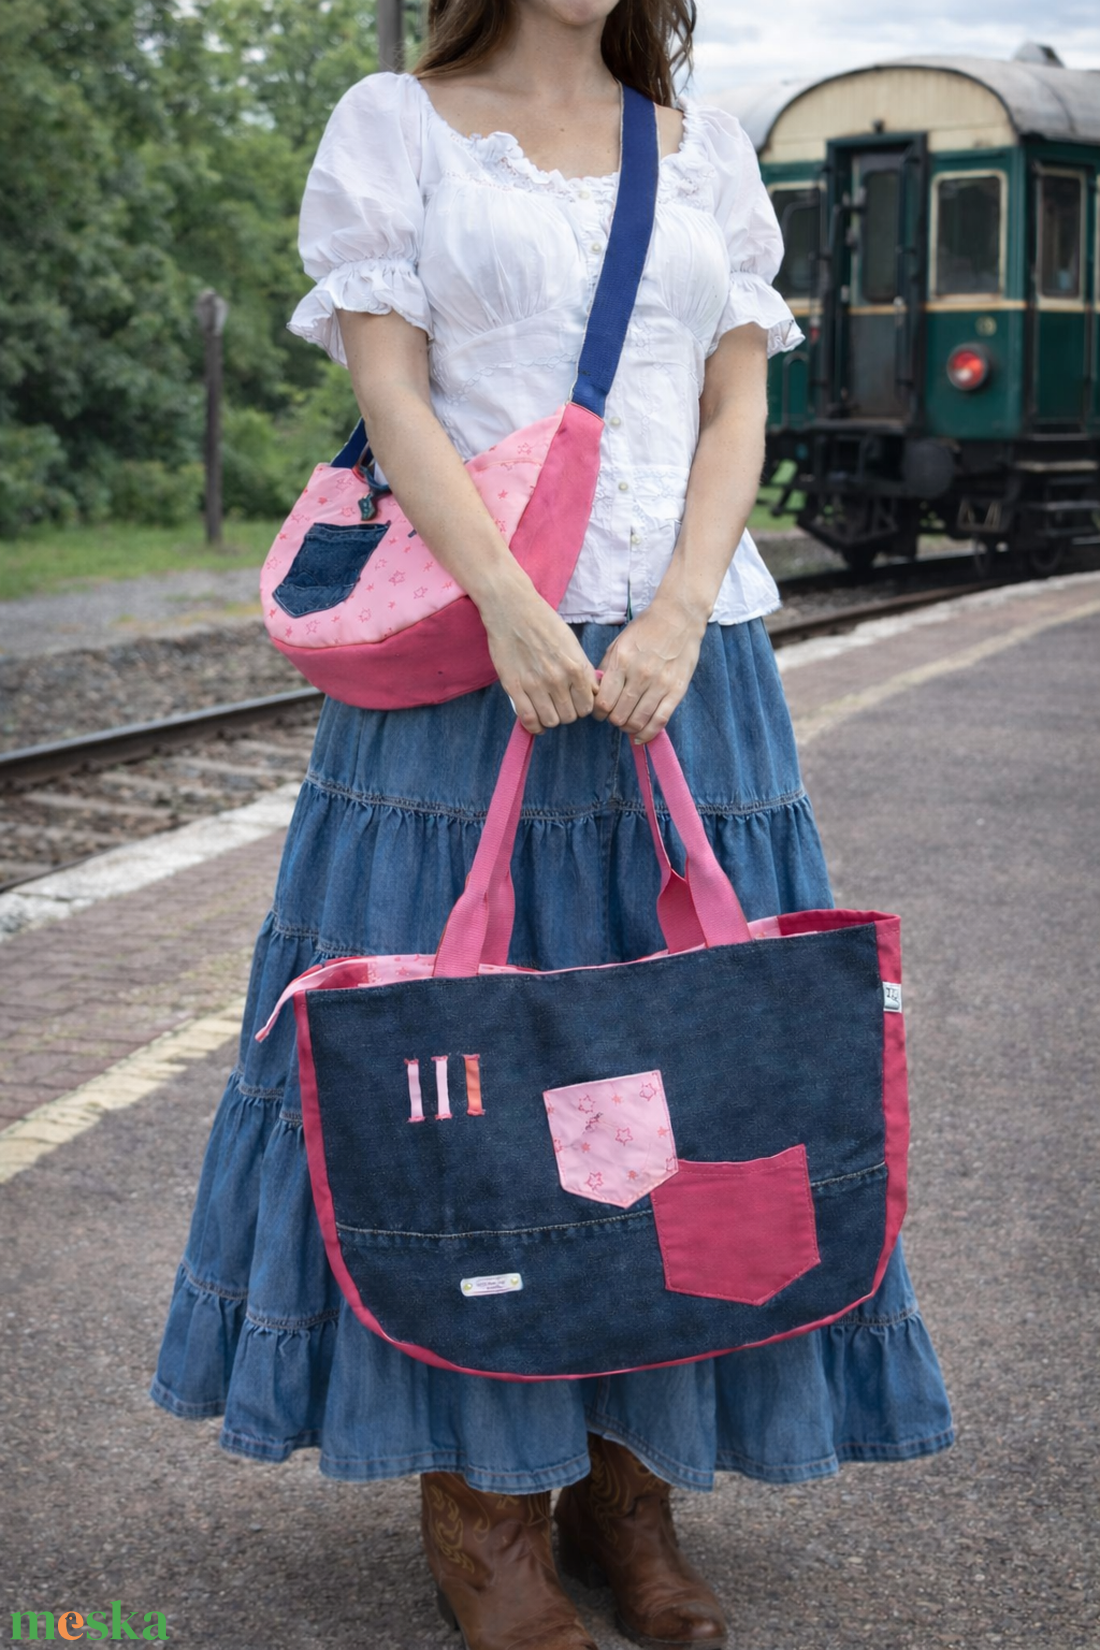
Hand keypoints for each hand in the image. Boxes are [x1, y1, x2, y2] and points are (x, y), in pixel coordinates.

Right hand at [480, 580, 598, 733]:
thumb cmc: (544, 622)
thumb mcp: (572, 643)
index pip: (588, 706)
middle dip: (567, 713)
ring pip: (551, 721)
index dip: (583, 707)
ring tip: (547, 709)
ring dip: (551, 719)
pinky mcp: (514, 687)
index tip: (575, 702)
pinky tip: (535, 721)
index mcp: (576, 667)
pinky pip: (528, 719)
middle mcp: (558, 679)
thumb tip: (591, 691)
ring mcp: (535, 684)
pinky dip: (534, 726)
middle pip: (570, 716)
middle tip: (560, 704)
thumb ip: (583, 669)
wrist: (512, 609)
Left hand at [593, 594, 706, 743]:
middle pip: (619, 715)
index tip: (600, 712)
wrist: (678, 617)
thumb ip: (606, 669)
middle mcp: (640, 675)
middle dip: (613, 720)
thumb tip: (597, 694)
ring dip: (628, 728)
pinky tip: (641, 736)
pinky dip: (648, 734)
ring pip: (637, 721)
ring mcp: (660, 684)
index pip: (603, 702)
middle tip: (615, 716)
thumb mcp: (619, 644)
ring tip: (627, 723)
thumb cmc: (645, 630)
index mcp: (622, 662)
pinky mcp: (676, 690)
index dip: (598, 713)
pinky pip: (660, 720)